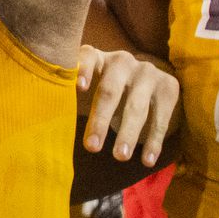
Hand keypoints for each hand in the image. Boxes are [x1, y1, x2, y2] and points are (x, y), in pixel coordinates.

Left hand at [78, 49, 179, 166]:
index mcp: (98, 58)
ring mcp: (147, 71)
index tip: (78, 88)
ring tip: (120, 157)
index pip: (87, 57)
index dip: (82, 70)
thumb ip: (72, 97)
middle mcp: (122, 61)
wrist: (147, 84)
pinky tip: (147, 160)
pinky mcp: (168, 86)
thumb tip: (49, 126)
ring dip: (128, 133)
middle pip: (109, 91)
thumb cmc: (106, 91)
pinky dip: (154, 140)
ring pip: (136, 106)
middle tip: (92, 147)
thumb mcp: (89, 88)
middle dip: (100, 120)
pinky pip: (161, 117)